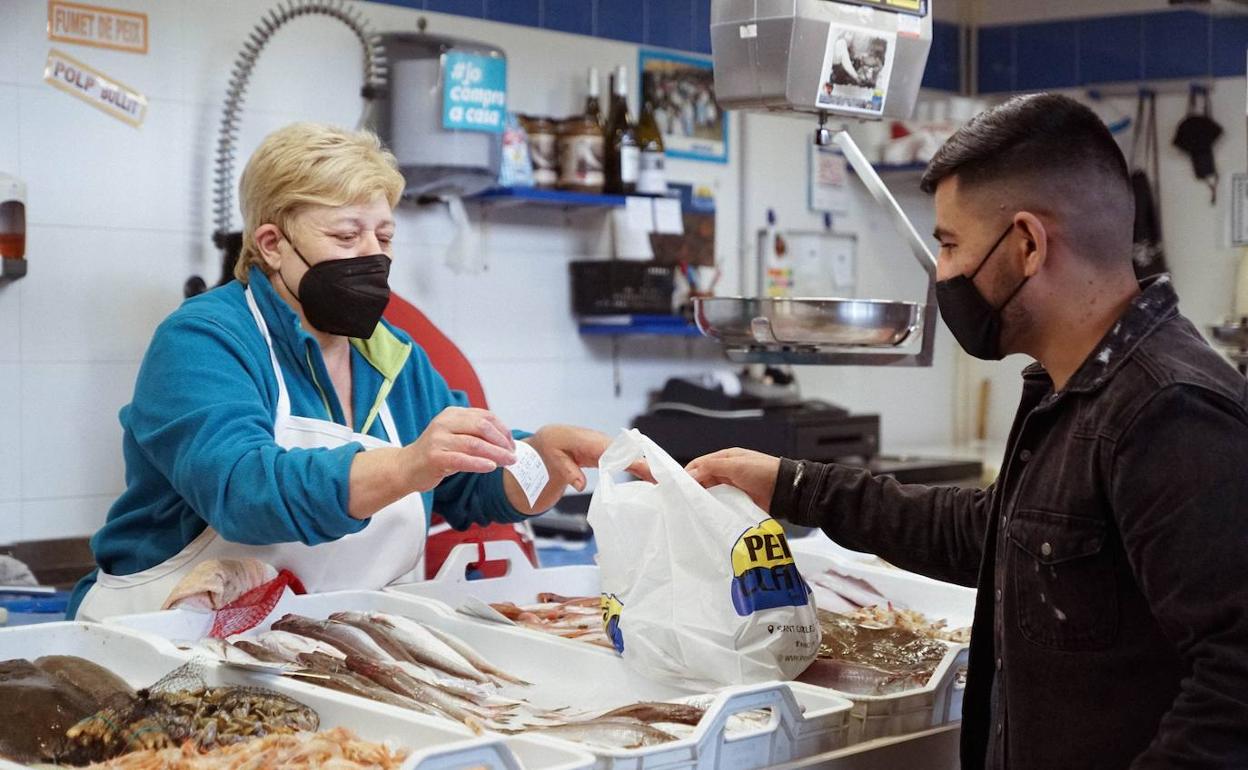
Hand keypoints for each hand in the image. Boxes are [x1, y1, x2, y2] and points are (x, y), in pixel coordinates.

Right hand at [404, 407, 515, 492]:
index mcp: (452, 413)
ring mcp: (438, 439)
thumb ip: (475, 434)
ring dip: (496, 453)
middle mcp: (444, 422)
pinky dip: (479, 463)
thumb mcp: (456, 436)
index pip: (485, 416)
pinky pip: (461, 460)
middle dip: (502, 441)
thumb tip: (507, 442)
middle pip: (482, 427)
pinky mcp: (434, 457)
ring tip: (509, 461)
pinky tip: (491, 467)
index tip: (512, 443)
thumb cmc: (437, 453)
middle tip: (513, 454)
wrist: (406, 467)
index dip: (503, 429)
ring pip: (474, 444)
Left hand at [511, 425, 651, 513]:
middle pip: (630, 454)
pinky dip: (641, 468)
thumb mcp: (555, 458)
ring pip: (632, 456)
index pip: (616, 452)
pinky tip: (651, 478)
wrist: (554, 437)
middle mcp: (605, 442)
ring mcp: (609, 447)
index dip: (631, 460)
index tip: (645, 469)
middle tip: (663, 479)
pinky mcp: (611, 453)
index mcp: (592, 442)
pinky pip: (629, 460)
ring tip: (663, 481)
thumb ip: (568, 471)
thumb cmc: (553, 446)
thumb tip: (580, 486)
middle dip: (647, 465)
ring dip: (648, 468)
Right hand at [685, 448, 780, 511]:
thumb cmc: (763, 471)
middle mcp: (726, 471)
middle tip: (684, 497)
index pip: (700, 464)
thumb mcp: (735, 465)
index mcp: (725, 458)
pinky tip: (708, 511)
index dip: (688, 473)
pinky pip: (720, 502)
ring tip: (693, 506)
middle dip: (694, 487)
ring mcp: (731, 486)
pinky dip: (713, 506)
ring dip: (703, 497)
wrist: (784, 489)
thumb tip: (690, 473)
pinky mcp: (736, 500)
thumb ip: (711, 467)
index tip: (678, 485)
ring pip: (710, 492)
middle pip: (703, 479)